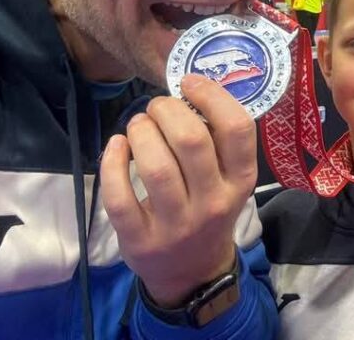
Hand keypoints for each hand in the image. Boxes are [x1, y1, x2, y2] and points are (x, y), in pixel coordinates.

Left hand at [101, 75, 257, 306]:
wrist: (192, 271)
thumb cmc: (209, 208)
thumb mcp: (229, 179)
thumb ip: (218, 141)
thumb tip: (188, 90)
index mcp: (241, 180)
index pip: (237, 128)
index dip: (212, 96)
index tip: (189, 82)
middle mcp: (214, 202)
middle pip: (191, 140)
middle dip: (167, 110)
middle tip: (157, 107)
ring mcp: (176, 225)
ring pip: (155, 166)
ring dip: (140, 132)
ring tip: (138, 125)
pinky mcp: (140, 240)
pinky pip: (119, 196)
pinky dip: (112, 162)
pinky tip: (116, 146)